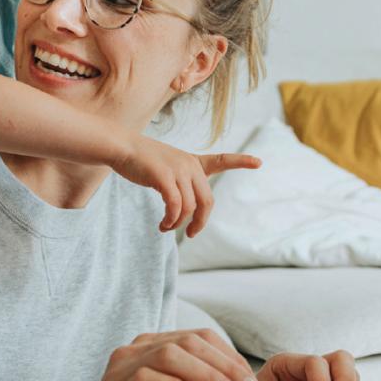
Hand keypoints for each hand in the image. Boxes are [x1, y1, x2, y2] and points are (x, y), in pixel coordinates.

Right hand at [80, 329, 263, 380]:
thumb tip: (238, 377)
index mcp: (153, 345)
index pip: (198, 336)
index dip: (229, 355)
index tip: (250, 379)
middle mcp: (136, 350)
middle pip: (187, 342)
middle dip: (225, 365)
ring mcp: (123, 369)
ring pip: (169, 355)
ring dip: (208, 375)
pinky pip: (146, 380)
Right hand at [114, 135, 261, 234]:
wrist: (121, 147)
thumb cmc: (139, 160)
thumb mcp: (165, 168)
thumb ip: (178, 184)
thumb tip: (181, 212)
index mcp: (191, 162)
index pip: (220, 160)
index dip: (241, 162)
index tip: (259, 162)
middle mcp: (189, 165)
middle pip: (207, 201)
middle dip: (200, 222)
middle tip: (191, 234)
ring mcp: (178, 170)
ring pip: (189, 207)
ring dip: (179, 223)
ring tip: (166, 227)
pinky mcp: (164, 177)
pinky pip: (175, 206)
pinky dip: (171, 220)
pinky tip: (163, 224)